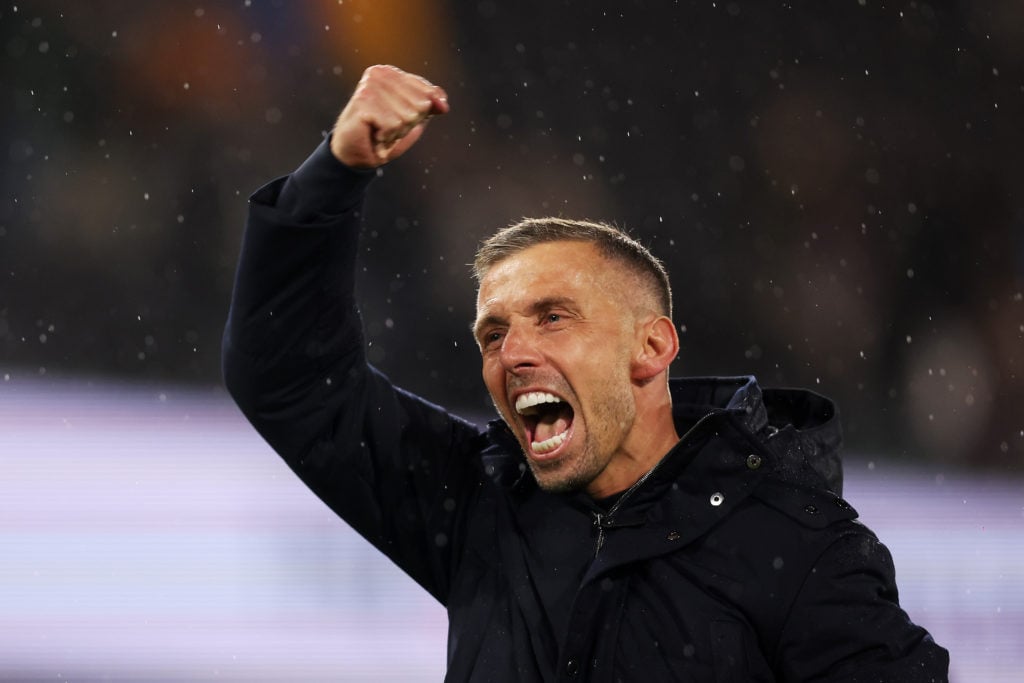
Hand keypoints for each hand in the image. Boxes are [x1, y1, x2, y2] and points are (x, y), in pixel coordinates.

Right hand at [330, 65, 448, 168]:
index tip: (399, 118)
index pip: (428, 94)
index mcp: (391, 73)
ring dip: (396, 132)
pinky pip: (393, 125)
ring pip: (407, 117)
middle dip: (407, 124)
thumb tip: (443, 104)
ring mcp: (370, 86)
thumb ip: (431, 104)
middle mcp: (379, 74)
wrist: (356, 153)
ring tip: (380, 130)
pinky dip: (386, 137)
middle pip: (420, 105)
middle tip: (388, 127)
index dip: (419, 114)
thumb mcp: (414, 117)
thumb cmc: (384, 132)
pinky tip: (374, 134)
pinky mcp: (363, 102)